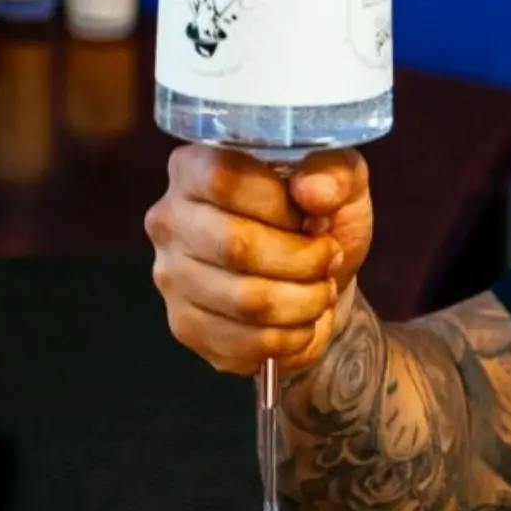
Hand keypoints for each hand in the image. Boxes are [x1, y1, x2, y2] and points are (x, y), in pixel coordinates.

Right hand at [145, 145, 372, 375]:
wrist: (313, 278)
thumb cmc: (318, 219)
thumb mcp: (340, 180)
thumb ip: (333, 173)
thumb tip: (314, 192)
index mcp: (194, 167)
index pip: (224, 181)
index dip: (280, 206)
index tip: (316, 218)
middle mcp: (169, 220)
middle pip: (234, 246)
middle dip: (302, 260)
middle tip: (329, 259)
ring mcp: (170, 277)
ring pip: (245, 300)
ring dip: (303, 301)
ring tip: (320, 290)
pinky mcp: (185, 326)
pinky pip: (245, 342)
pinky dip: (290, 336)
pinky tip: (301, 321)